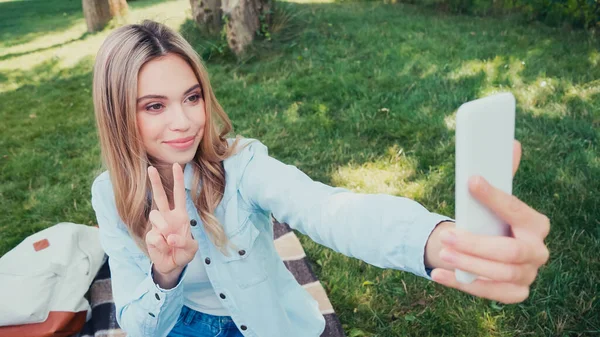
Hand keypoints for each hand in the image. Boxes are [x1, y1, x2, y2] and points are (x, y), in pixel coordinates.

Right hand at [145, 163, 198, 279]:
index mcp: (180, 216)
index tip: (176, 165)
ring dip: (164, 228)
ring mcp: (157, 226)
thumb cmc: (183, 253)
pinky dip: (161, 244)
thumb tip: (170, 237)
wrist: (172, 266)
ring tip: (170, 241)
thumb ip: (184, 242)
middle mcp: (167, 217)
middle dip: (155, 182)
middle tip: (151, 169)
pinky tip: (164, 249)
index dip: (178, 181)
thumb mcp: (191, 249)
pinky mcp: (150, 236)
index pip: (179, 195)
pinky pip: (154, 236)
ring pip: (155, 216)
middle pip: (160, 197)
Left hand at [431, 140, 549, 303]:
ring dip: (467, 263)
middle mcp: (538, 252)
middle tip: (446, 236)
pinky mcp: (513, 294)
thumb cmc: (486, 220)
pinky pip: (487, 292)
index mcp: (537, 224)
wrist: (482, 250)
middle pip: (509, 252)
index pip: (517, 211)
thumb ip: (501, 175)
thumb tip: (511, 144)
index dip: (494, 197)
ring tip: (442, 252)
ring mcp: (527, 276)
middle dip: (476, 245)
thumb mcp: (492, 200)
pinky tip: (438, 274)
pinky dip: (460, 283)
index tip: (471, 181)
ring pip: (499, 274)